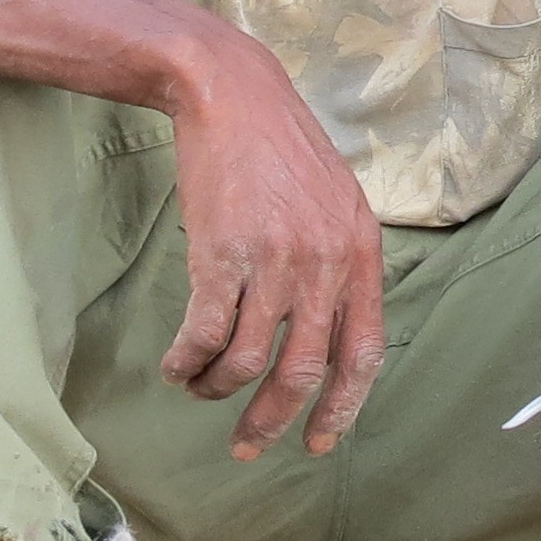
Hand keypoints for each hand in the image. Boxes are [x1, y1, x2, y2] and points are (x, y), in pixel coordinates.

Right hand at [161, 39, 385, 457]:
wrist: (232, 94)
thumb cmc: (280, 149)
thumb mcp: (337, 202)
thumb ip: (340, 264)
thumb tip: (330, 332)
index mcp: (360, 254)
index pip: (363, 353)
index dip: (342, 407)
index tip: (318, 442)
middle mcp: (324, 264)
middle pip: (304, 371)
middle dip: (273, 421)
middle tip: (247, 446)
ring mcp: (274, 261)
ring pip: (249, 361)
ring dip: (218, 388)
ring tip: (200, 389)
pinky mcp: (222, 254)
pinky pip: (207, 333)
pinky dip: (188, 361)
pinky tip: (177, 367)